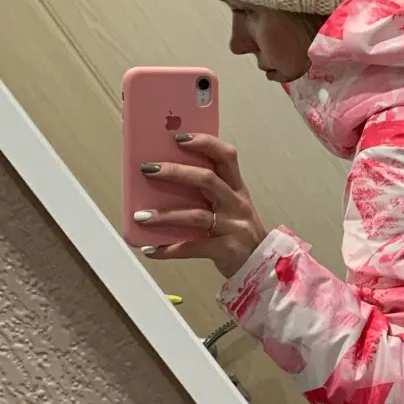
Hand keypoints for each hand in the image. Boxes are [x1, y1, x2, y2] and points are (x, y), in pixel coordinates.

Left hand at [136, 133, 268, 279]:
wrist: (263, 266)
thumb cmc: (237, 232)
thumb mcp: (229, 206)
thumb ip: (206, 193)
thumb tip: (164, 179)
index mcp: (236, 188)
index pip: (225, 156)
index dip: (204, 143)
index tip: (178, 138)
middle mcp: (236, 203)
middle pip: (207, 179)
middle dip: (175, 172)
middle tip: (148, 169)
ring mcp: (233, 227)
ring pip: (196, 215)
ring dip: (165, 215)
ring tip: (140, 216)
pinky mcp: (226, 250)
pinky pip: (194, 247)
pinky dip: (169, 249)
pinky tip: (151, 250)